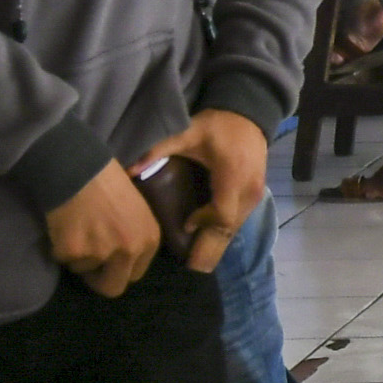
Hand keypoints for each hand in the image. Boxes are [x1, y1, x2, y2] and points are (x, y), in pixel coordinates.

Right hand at [43, 161, 163, 298]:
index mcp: (149, 239)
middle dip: (98, 279)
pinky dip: (60, 246)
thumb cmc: (108, 181)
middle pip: (112, 287)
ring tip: (77, 226)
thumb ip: (133, 238)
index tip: (107, 260)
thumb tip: (122, 263)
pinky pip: (63, 259)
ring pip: (83, 270)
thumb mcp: (136, 210)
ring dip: (77, 254)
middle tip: (87, 261)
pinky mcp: (72, 251)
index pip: (134, 275)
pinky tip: (64, 223)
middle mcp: (129, 249)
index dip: (118, 269)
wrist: (77, 165)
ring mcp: (100, 252)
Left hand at [143, 108, 269, 276]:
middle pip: (230, 229)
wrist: (249, 113)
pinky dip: (224, 232)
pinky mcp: (256, 195)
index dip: (203, 223)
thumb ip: (158, 149)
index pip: (221, 213)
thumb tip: (127, 170)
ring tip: (200, 262)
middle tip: (193, 269)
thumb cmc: (218, 124)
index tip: (185, 225)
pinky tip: (210, 242)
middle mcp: (248, 190)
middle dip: (211, 249)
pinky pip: (240, 220)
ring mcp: (255, 194)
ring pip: (237, 228)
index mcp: (232, 176)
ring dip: (218, 243)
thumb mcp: (188, 132)